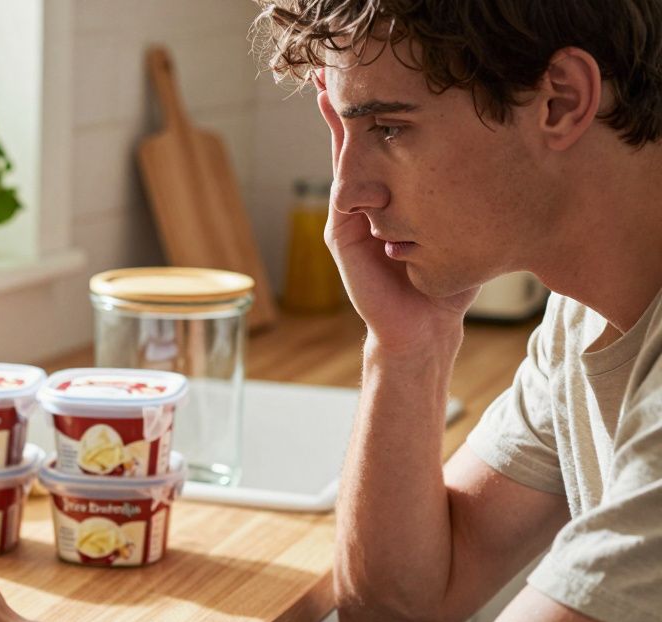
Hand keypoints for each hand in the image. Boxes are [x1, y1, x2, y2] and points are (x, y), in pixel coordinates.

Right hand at [312, 70, 475, 351]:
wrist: (424, 329)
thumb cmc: (444, 283)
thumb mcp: (456, 229)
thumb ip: (462, 201)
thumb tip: (500, 163)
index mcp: (385, 203)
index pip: (375, 154)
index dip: (370, 121)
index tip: (371, 86)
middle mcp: (361, 208)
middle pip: (350, 151)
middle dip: (342, 115)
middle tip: (334, 79)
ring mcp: (348, 222)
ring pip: (344, 167)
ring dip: (338, 132)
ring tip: (334, 99)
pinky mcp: (342, 239)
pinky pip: (344, 196)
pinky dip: (349, 171)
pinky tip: (354, 147)